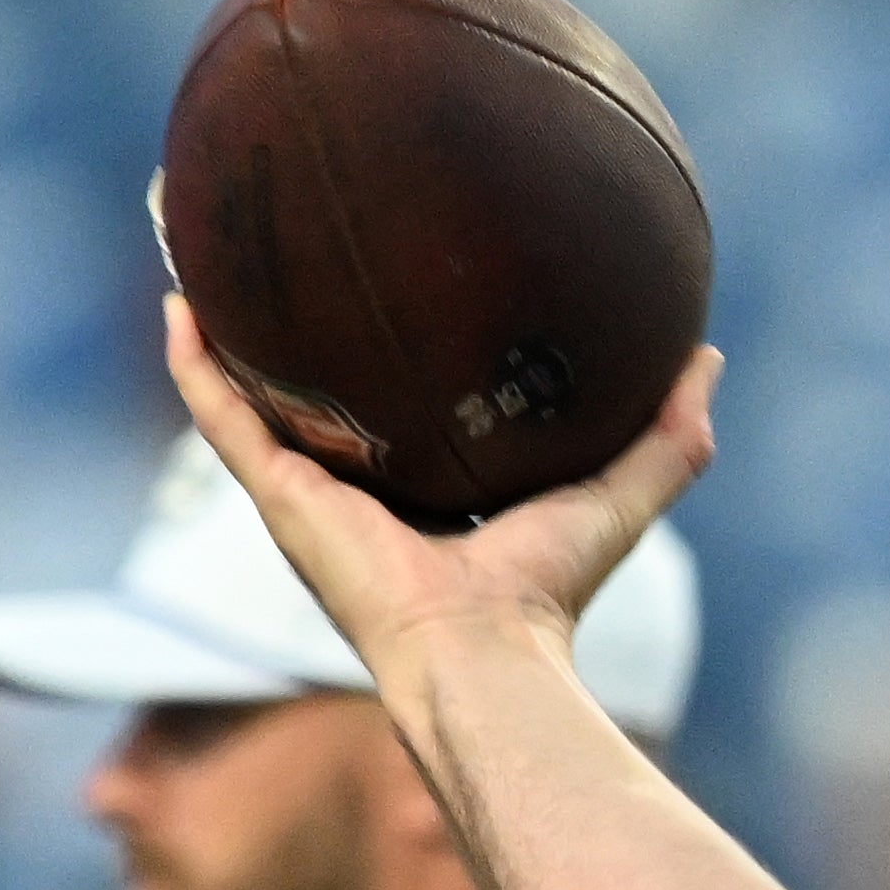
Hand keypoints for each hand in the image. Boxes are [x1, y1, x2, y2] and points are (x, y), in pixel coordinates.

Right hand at [161, 294, 718, 710]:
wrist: (485, 649)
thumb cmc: (550, 589)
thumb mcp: (621, 495)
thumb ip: (670, 436)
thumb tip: (707, 356)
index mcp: (425, 484)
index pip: (402, 405)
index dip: (393, 348)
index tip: (395, 278)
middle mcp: (358, 485)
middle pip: (313, 388)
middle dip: (290, 325)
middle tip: (280, 239)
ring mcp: (309, 491)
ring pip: (247, 392)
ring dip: (219, 326)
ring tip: (197, 244)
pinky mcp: (278, 499)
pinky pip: (223, 417)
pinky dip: (197, 363)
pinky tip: (181, 300)